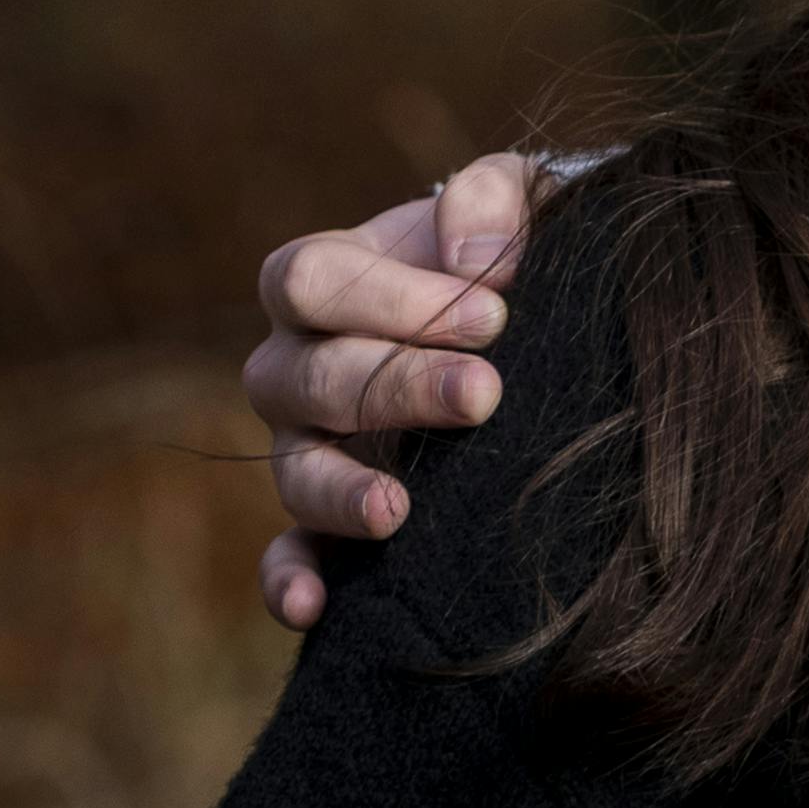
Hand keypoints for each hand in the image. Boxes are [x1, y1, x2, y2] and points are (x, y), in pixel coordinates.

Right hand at [243, 150, 538, 628]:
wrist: (523, 320)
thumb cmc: (505, 250)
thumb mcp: (512, 201)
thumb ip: (494, 198)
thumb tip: (480, 260)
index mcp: (318, 281)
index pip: (309, 280)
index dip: (389, 295)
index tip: (491, 314)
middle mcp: (294, 366)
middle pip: (307, 377)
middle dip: (395, 386)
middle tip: (485, 395)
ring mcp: (303, 447)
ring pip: (292, 471)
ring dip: (342, 490)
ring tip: (401, 508)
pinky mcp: (326, 520)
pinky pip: (286, 556)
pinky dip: (289, 582)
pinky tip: (314, 609)